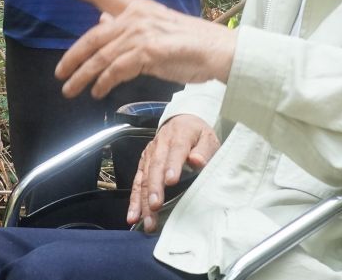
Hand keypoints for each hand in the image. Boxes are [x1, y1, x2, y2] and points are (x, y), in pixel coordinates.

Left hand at [51, 0, 236, 98]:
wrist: (217, 51)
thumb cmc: (189, 43)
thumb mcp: (155, 27)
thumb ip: (128, 26)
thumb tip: (101, 19)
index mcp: (137, 6)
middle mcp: (136, 16)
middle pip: (93, 36)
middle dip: (72, 57)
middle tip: (60, 74)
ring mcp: (141, 33)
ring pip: (100, 57)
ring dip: (83, 77)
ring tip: (72, 90)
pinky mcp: (148, 52)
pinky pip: (116, 70)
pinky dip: (103, 83)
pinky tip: (98, 91)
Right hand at [129, 114, 219, 232]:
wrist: (182, 123)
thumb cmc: (197, 135)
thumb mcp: (208, 138)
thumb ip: (204, 150)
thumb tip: (198, 161)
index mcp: (179, 135)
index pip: (176, 150)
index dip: (172, 166)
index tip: (171, 181)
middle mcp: (161, 144)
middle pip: (156, 166)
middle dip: (154, 188)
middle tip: (155, 206)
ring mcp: (149, 155)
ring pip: (144, 178)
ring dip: (143, 200)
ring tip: (144, 219)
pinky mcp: (143, 165)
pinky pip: (137, 183)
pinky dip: (134, 200)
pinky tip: (133, 216)